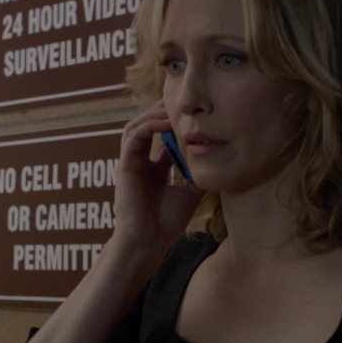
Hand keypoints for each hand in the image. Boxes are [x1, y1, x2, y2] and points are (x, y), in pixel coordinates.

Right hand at [112, 100, 203, 253]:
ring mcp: (131, 162)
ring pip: (137, 125)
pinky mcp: (125, 164)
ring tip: (174, 108)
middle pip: (147, 125)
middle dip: (163, 111)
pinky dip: (150, 125)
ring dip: (155, 114)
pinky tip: (167, 122)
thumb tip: (216, 160)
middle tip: (182, 101)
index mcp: (153, 168)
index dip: (174, 123)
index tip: (193, 114)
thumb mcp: (190, 192)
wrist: (148, 241)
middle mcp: (140, 162)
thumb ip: (197, 174)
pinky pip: (134, 135)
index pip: (161, 137)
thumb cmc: (166, 222)